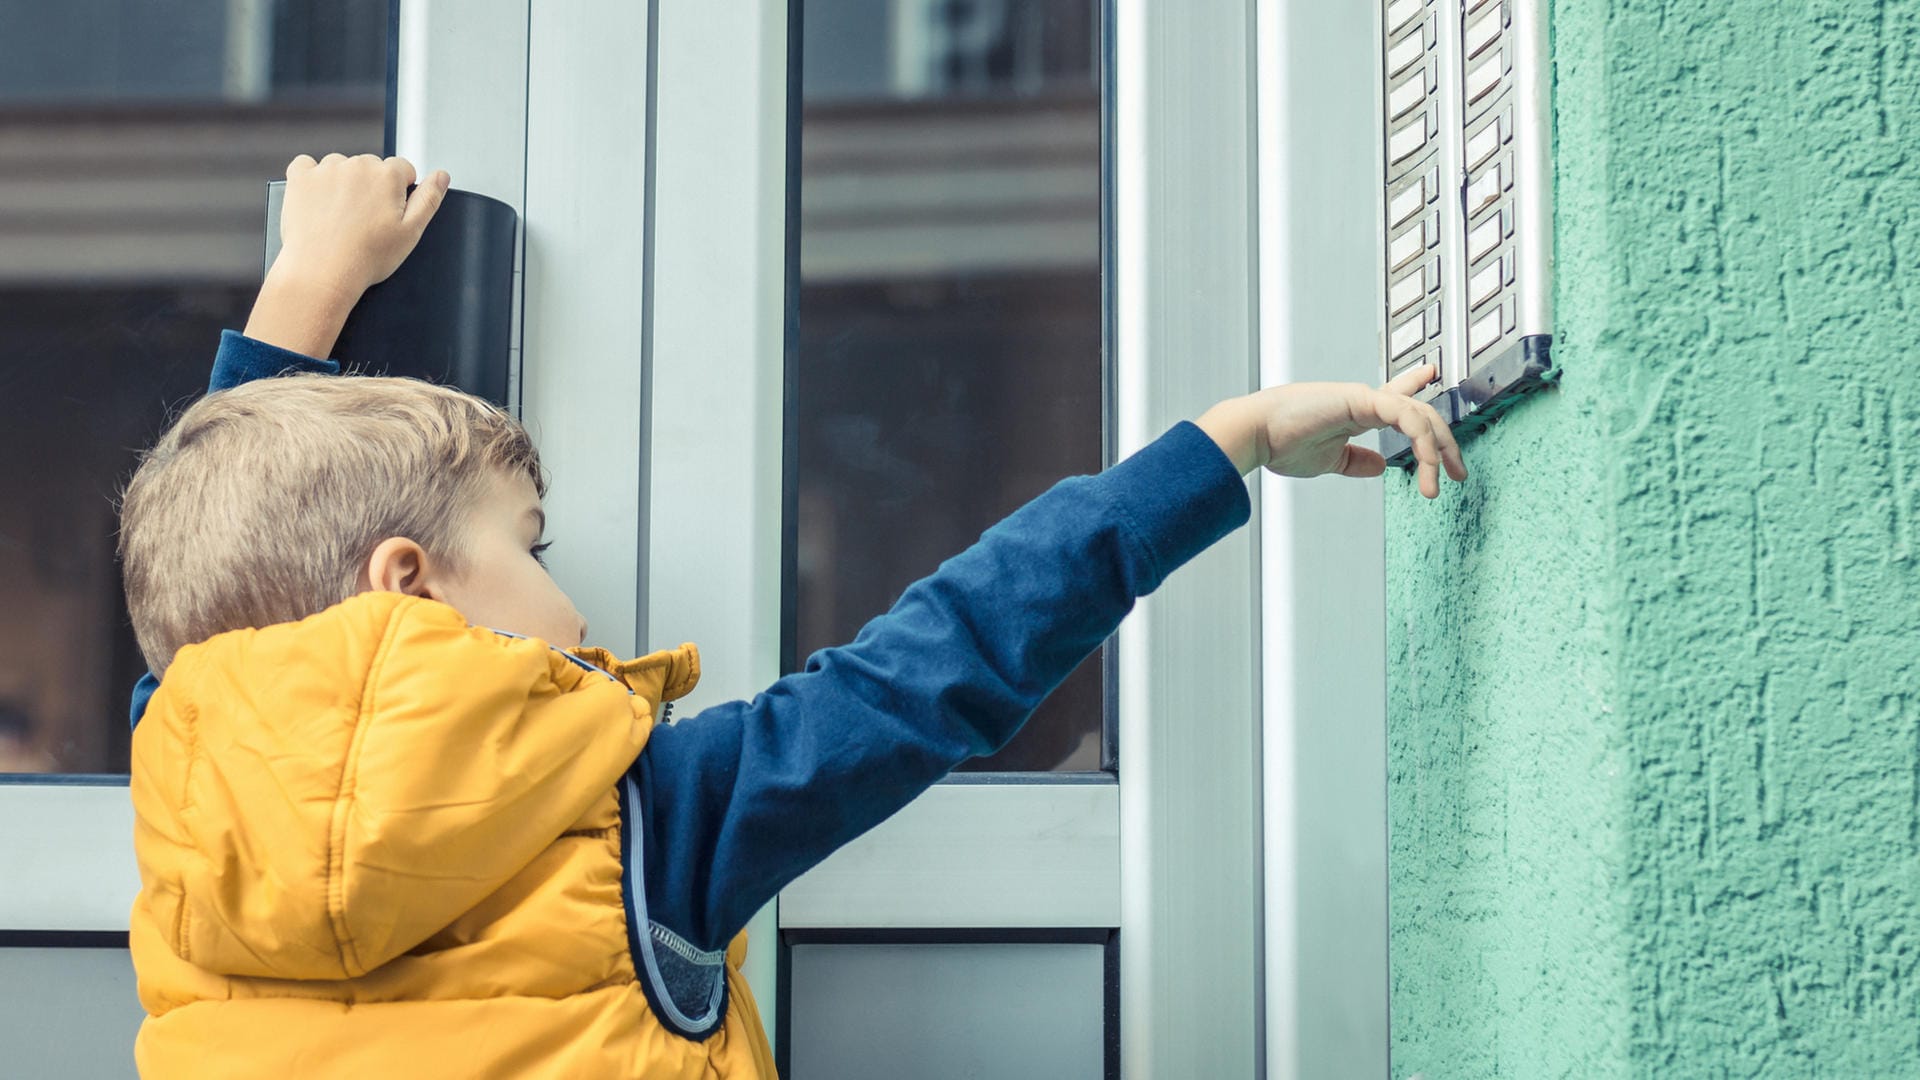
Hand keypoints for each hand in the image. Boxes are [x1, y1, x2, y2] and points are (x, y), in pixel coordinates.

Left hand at [244, 154, 449, 356]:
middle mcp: (357, 165)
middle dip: (371, 186)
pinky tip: (317, 201)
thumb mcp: (411, 233)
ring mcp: (326, 170)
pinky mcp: (300, 178)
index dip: (400, 191)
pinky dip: (311, 179)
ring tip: (340, 217)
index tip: (389, 213)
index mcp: (387, 175)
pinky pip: (306, 165)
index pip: (403, 168)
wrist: (323, 273)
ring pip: (341, 166)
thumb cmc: (368, 257)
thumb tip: (442, 175)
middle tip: (365, 221)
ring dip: (342, 183)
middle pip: (371, 166)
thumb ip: (430, 199)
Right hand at [1195, 363, 1467, 497]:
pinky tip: (1426, 464)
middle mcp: (1363, 400)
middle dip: (1443, 441)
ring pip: (1418, 414)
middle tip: (1457, 472)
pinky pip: (1405, 415)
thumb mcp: (1328, 461)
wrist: (1256, 435)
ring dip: (1436, 448)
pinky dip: (1421, 439)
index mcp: (1355, 412)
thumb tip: (1380, 466)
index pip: (1396, 398)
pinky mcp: (1360, 399)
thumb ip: (1355, 461)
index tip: (1432, 377)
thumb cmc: (1280, 446)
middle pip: (1418, 411)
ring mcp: (1363, 397)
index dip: (1416, 385)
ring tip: (1440, 481)